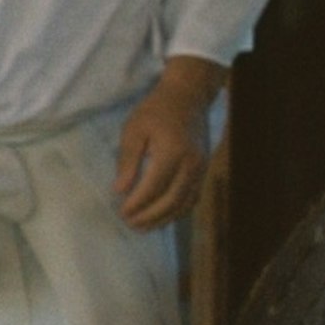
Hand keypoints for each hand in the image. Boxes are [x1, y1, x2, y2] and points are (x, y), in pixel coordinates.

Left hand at [112, 62, 223, 235]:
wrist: (188, 97)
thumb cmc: (155, 111)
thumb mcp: (133, 131)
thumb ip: (127, 161)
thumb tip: (120, 190)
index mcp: (173, 152)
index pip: (154, 187)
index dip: (138, 204)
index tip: (121, 213)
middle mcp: (192, 163)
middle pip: (171, 200)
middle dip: (150, 216)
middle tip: (130, 225)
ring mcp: (201, 168)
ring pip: (185, 202)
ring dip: (164, 218)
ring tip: (143, 228)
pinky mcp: (204, 170)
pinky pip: (192, 197)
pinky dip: (178, 210)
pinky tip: (162, 217)